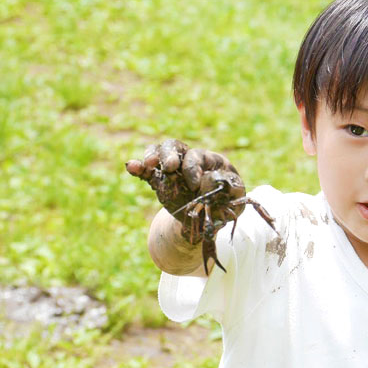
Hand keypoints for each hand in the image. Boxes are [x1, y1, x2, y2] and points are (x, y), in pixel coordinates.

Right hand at [126, 139, 245, 242]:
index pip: (197, 156)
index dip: (193, 168)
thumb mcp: (236, 199)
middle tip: (169, 167)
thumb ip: (232, 190)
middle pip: (175, 147)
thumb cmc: (227, 205)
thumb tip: (214, 183)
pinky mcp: (160, 181)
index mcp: (210, 161)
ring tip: (148, 165)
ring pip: (159, 153)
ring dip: (152, 156)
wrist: (209, 220)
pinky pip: (146, 172)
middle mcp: (189, 160)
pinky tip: (130, 167)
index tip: (194, 185)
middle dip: (170, 155)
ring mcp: (172, 170)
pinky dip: (138, 168)